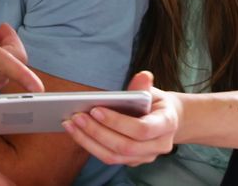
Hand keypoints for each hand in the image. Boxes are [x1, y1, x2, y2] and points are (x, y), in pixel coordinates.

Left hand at [61, 71, 181, 165]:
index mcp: (167, 124)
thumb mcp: (152, 90)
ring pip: (114, 156)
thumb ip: (144, 86)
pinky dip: (90, 145)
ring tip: (70, 123)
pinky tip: (76, 131)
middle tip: (76, 116)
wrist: (165, 118)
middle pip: (125, 146)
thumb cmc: (155, 102)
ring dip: (88, 141)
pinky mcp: (131, 161)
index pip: (141, 129)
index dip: (117, 122)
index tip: (95, 110)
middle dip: (97, 132)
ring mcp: (145, 157)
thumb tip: (143, 76)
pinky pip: (108, 157)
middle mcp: (158, 145)